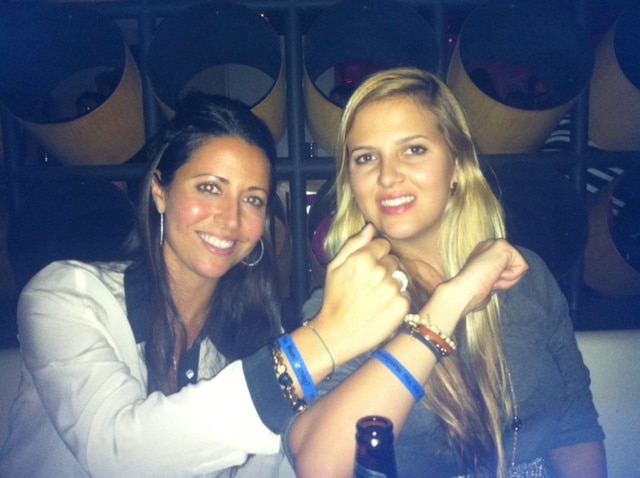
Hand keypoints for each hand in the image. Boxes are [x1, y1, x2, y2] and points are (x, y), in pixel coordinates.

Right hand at [313, 224, 409, 363]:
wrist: (337, 333)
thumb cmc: (334, 299)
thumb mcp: (334, 267)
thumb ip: (353, 244)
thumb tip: (370, 228)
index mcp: (363, 258)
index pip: (383, 244)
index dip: (375, 255)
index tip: (367, 269)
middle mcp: (380, 271)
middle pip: (394, 260)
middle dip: (384, 270)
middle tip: (369, 286)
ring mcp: (392, 289)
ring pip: (401, 277)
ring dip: (391, 285)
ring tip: (375, 299)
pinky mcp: (402, 305)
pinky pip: (405, 295)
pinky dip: (396, 301)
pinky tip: (382, 309)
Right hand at [445, 239, 527, 316]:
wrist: (463, 292)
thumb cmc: (471, 295)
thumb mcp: (485, 285)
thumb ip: (494, 280)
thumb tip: (497, 284)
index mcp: (482, 255)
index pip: (506, 268)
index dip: (500, 282)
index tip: (486, 284)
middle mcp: (488, 246)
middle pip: (514, 266)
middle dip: (506, 279)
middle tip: (488, 282)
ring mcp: (494, 244)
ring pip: (519, 266)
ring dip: (508, 280)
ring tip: (490, 279)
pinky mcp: (503, 245)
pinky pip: (522, 266)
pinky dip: (512, 277)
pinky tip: (495, 275)